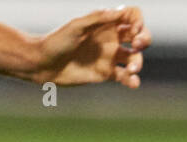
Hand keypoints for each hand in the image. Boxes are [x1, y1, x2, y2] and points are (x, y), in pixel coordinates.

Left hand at [35, 7, 150, 87]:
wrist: (42, 64)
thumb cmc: (57, 41)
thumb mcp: (77, 26)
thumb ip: (99, 18)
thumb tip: (120, 12)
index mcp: (107, 23)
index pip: (132, 16)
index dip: (138, 20)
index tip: (133, 29)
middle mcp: (111, 38)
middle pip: (139, 36)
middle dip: (144, 39)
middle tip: (137, 45)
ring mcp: (109, 57)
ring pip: (134, 58)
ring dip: (138, 62)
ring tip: (132, 70)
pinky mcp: (104, 74)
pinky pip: (123, 76)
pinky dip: (131, 80)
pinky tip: (134, 83)